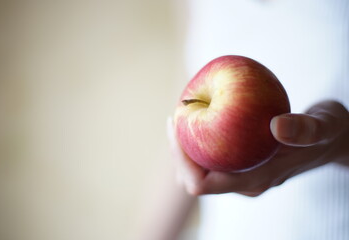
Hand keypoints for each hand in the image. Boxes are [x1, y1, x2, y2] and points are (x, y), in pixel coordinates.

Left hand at [167, 100, 348, 196]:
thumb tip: (277, 126)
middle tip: (176, 114)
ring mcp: (241, 174)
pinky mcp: (241, 163)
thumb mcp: (324, 126)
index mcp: (255, 180)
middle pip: (193, 178)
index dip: (181, 159)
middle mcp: (243, 182)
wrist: (331, 139)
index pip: (202, 183)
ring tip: (184, 112)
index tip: (177, 122)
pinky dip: (198, 138)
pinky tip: (200, 112)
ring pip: (199, 168)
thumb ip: (306, 129)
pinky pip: (210, 156)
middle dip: (178, 150)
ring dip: (185, 144)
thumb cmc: (327, 132)